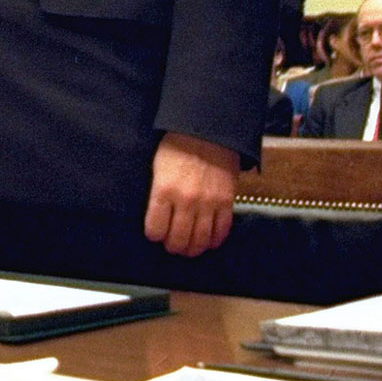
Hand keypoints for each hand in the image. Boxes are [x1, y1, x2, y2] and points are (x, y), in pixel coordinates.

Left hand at [143, 130, 239, 256]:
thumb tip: (157, 216)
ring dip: (194, 249)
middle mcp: (185, 200)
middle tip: (173, 245)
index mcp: (164, 190)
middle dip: (173, 247)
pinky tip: (209, 240)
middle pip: (178, 240)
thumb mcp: (158, 167)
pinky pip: (222, 230)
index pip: (155, 229)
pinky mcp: (227, 201)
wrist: (208, 131)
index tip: (156, 233)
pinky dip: (215, 240)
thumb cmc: (177, 146)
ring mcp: (208, 203)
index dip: (154, 235)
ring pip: (201, 240)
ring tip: (190, 248)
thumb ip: (158, 193)